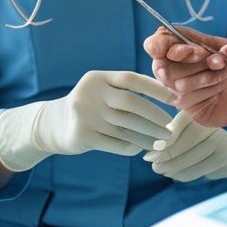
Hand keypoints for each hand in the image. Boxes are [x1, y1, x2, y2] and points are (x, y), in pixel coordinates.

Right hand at [0, 70, 174, 171]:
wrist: (51, 125)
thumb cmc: (89, 106)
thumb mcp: (101, 91)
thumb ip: (125, 92)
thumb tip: (166, 97)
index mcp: (98, 78)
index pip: (131, 79)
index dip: (155, 88)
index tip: (174, 98)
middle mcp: (90, 93)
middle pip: (132, 104)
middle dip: (155, 117)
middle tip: (170, 127)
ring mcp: (84, 115)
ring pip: (126, 127)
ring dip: (149, 136)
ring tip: (162, 141)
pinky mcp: (82, 136)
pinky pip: (116, 143)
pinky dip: (133, 147)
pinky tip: (142, 148)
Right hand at [143, 25, 226, 127]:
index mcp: (185, 44)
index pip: (157, 44)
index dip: (160, 45)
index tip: (188, 50)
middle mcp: (178, 66)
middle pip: (161, 67)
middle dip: (188, 64)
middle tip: (216, 60)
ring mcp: (182, 88)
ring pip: (177, 85)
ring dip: (205, 77)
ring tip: (226, 71)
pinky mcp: (190, 106)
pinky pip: (188, 101)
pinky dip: (209, 90)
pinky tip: (222, 85)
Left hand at [144, 110, 226, 181]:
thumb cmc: (200, 139)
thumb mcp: (187, 130)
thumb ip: (171, 134)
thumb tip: (152, 150)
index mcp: (198, 112)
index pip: (179, 124)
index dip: (166, 138)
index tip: (153, 150)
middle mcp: (211, 123)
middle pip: (183, 144)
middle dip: (165, 157)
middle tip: (152, 163)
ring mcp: (219, 140)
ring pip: (188, 160)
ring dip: (170, 168)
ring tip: (160, 169)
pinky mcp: (223, 157)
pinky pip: (195, 170)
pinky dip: (180, 175)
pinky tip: (174, 173)